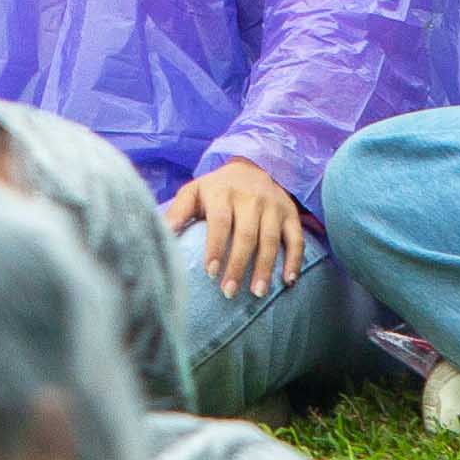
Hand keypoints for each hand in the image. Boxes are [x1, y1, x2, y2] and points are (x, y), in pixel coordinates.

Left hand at [165, 159, 307, 298]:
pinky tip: (288, 281)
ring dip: (266, 267)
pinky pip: (296, 238)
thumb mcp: (194, 191)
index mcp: (223, 193)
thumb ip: (179, 211)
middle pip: (246, 234)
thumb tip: (163, 231)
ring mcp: (273, 205)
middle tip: (229, 292)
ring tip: (258, 293)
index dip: (216, 247)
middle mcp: (251, 198)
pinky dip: (294, 260)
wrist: (253, 166)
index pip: (220, 222)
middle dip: (239, 265)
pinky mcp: (290, 213)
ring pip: (271, 239)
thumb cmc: (217, 189)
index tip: (210, 272)